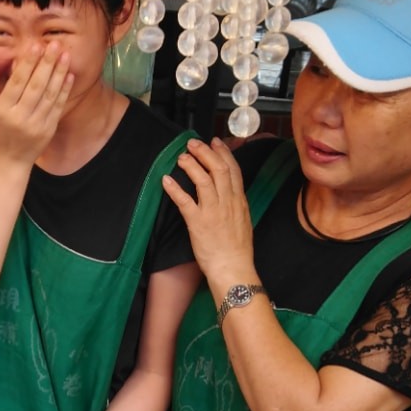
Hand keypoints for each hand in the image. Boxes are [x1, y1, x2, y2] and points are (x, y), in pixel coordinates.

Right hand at [0, 44, 74, 167]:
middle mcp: (20, 117)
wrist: (11, 159)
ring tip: (65, 54)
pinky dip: (64, 90)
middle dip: (47, 64)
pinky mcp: (49, 129)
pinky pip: (58, 106)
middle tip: (55, 44)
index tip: (36, 46)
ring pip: (50, 95)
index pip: (17, 83)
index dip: (27, 64)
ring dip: (59, 73)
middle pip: (36, 86)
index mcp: (3, 110)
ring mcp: (37, 125)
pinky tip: (69, 74)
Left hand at [161, 137, 256, 293]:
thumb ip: (236, 203)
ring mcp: (213, 212)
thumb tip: (229, 192)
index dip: (223, 152)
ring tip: (181, 157)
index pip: (233, 169)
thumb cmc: (237, 249)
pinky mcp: (198, 223)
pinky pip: (185, 201)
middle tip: (192, 144)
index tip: (215, 142)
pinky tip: (166, 179)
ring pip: (203, 180)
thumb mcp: (243, 220)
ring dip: (191, 165)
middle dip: (205, 152)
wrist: (233, 268)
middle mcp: (228, 202)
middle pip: (218, 168)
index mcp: (239, 201)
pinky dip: (175, 188)